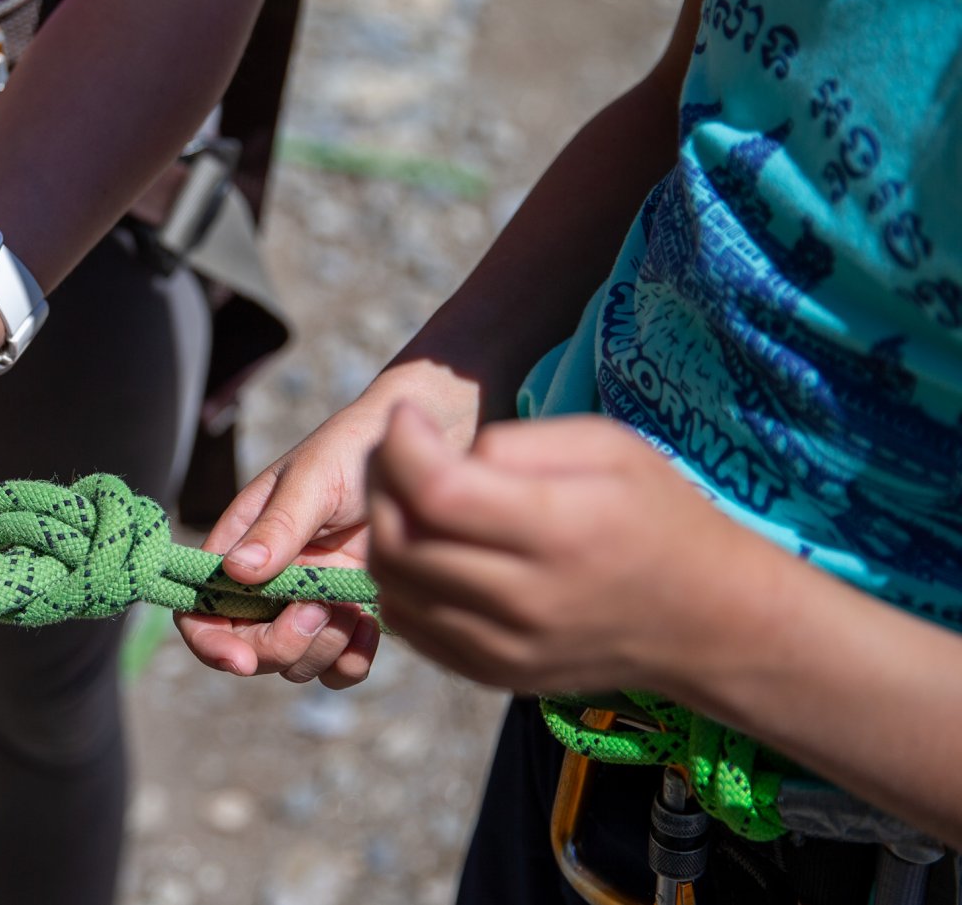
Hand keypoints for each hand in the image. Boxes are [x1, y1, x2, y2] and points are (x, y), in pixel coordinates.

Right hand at [176, 364, 477, 682]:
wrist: (422, 450)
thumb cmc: (353, 449)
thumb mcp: (314, 480)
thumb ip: (279, 526)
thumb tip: (237, 571)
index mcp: (240, 545)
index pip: (200, 608)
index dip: (210, 643)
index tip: (242, 662)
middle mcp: (268, 581)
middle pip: (247, 647)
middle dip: (279, 645)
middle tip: (319, 610)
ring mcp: (309, 602)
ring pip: (294, 664)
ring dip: (321, 651)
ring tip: (351, 608)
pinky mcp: (350, 615)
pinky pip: (338, 668)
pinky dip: (351, 661)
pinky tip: (371, 625)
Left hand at [366, 403, 757, 693]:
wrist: (709, 622)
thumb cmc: (658, 516)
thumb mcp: (609, 448)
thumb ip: (516, 444)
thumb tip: (438, 456)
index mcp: (560, 532)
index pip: (437, 493)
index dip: (401, 446)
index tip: (407, 416)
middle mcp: (527, 600)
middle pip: (402, 541)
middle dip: (381, 483)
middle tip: (397, 451)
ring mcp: (505, 648)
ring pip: (394, 587)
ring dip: (384, 532)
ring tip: (409, 495)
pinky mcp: (493, 673)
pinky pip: (411, 624)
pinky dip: (401, 580)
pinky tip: (428, 546)